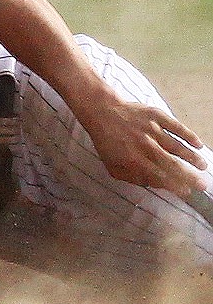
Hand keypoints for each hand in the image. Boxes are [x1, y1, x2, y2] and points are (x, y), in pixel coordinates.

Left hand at [81, 99, 208, 196]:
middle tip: (202, 184)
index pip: (160, 176)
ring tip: (202, 166)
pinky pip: (175, 126)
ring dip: (192, 157)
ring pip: (177, 146)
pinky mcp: (155, 115)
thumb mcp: (113, 164)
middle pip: (172, 164)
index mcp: (134, 159)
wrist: (102, 111)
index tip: (187, 192)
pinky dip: (188, 135)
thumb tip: (154, 185)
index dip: (175, 185)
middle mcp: (145, 145)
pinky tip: (198, 144)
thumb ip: (132, 177)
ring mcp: (151, 129)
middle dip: (189, 176)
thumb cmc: (107, 141)